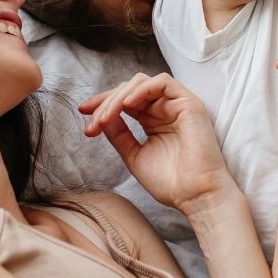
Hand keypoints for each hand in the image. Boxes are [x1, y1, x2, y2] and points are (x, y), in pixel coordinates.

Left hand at [78, 72, 232, 214]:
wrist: (194, 195)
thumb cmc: (170, 182)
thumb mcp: (134, 155)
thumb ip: (119, 134)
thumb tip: (100, 117)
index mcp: (153, 120)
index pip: (125, 101)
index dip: (102, 103)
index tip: (83, 113)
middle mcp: (164, 109)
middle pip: (129, 89)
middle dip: (106, 102)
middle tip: (92, 122)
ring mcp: (177, 104)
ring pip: (142, 82)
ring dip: (119, 96)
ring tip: (106, 117)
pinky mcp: (189, 103)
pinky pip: (163, 82)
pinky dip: (142, 89)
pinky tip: (127, 104)